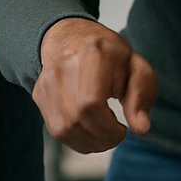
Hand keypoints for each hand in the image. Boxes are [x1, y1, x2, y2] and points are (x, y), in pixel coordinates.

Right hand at [34, 18, 156, 152]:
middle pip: (76, 120)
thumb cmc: (107, 53)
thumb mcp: (135, 67)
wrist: (70, 37)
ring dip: (89, 142)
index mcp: (91, 55)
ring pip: (63, 130)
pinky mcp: (39, 96)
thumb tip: (141, 128)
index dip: (107, 127)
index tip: (122, 130)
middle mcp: (62, 68)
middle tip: (116, 134)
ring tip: (104, 133)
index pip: (90, 103)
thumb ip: (142, 96)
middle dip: (101, 138)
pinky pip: (56, 130)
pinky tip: (90, 130)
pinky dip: (76, 139)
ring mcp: (46, 83)